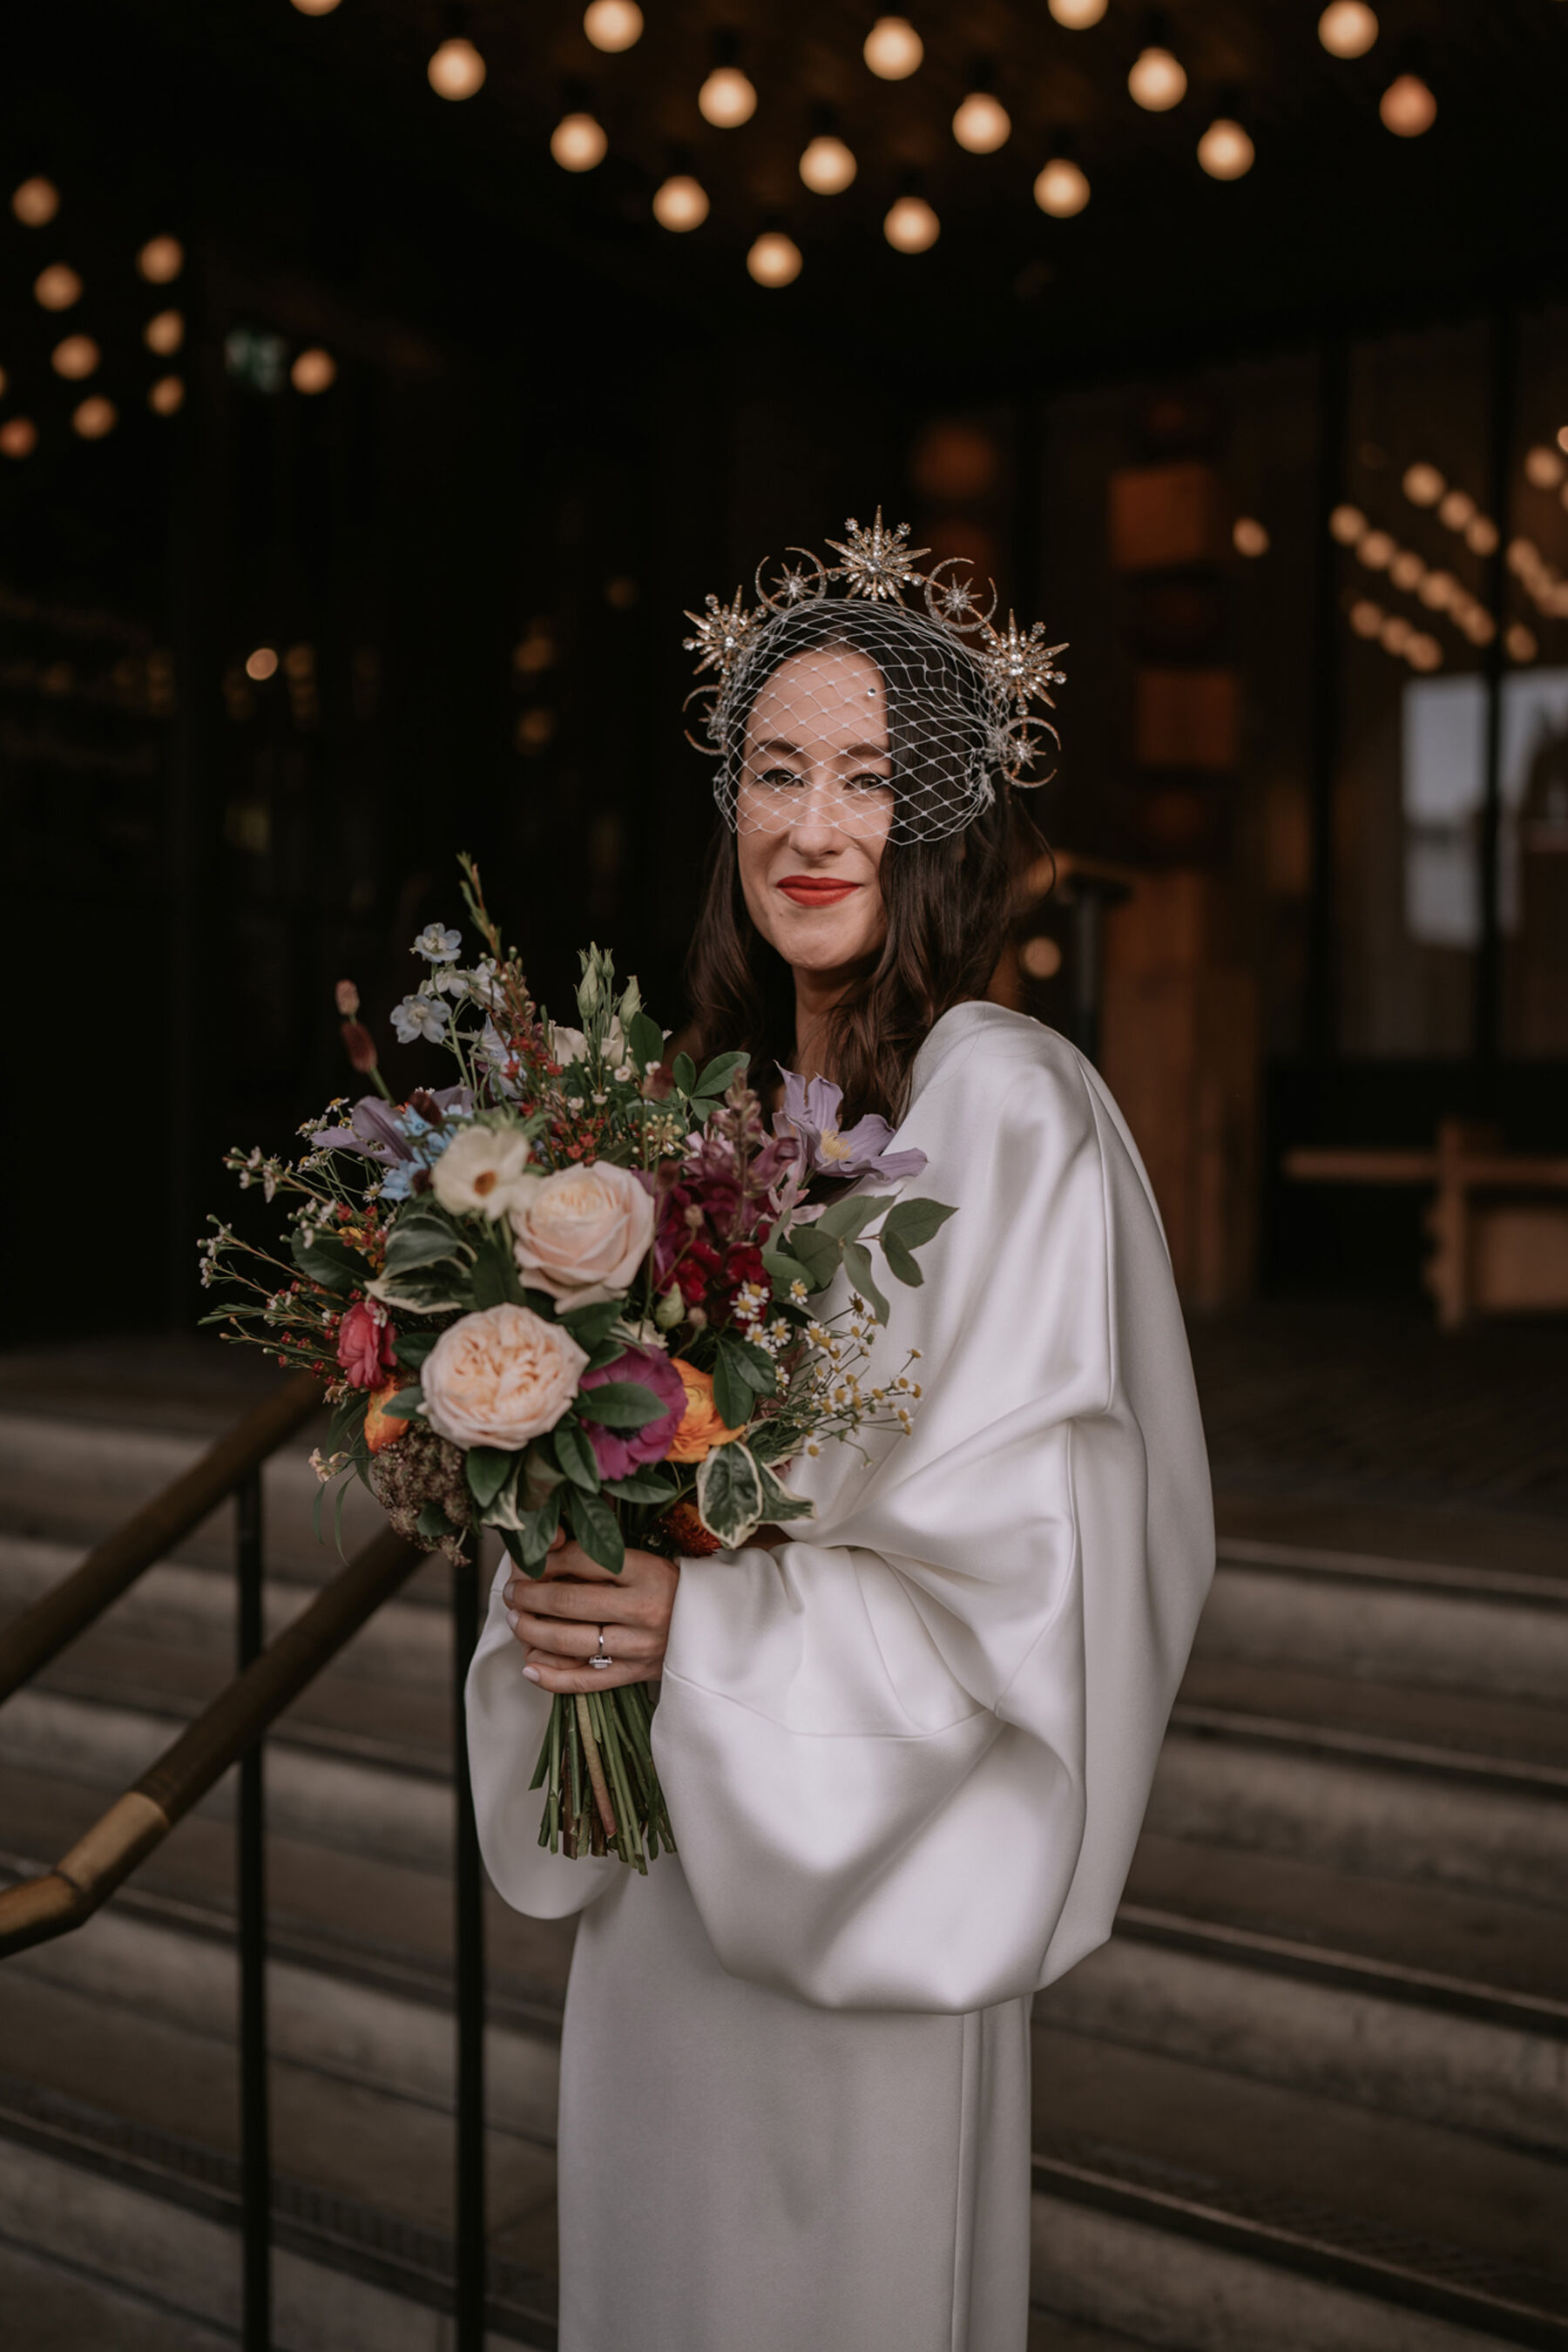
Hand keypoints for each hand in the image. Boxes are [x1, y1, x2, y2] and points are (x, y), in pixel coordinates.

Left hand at [503, 1529, 677, 1693]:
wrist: (717, 1626)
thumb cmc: (671, 1587)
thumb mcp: (645, 1562)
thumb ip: (601, 1557)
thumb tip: (550, 1551)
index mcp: (649, 1572)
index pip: (586, 1561)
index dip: (548, 1560)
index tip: (529, 1561)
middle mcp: (644, 1610)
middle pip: (571, 1603)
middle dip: (531, 1597)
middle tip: (511, 1592)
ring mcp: (639, 1646)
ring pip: (572, 1642)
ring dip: (533, 1630)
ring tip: (515, 1620)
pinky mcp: (635, 1674)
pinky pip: (586, 1680)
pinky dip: (553, 1678)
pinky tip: (529, 1667)